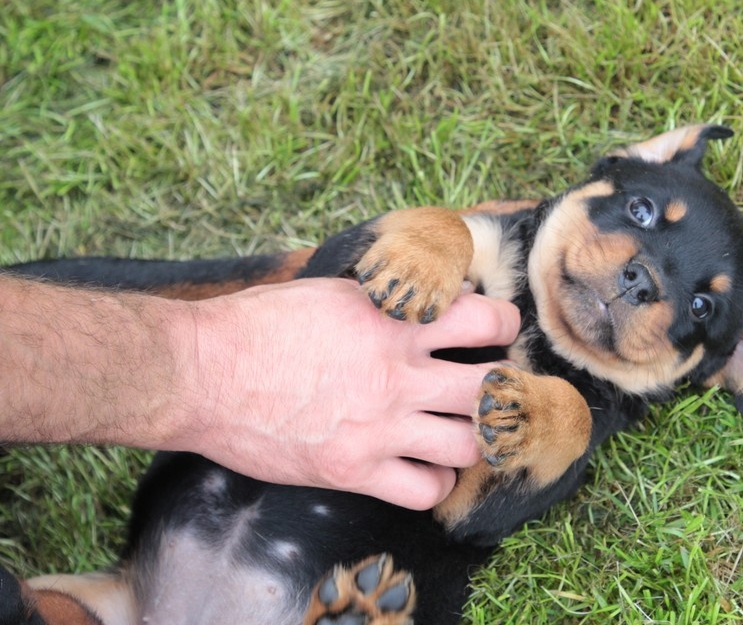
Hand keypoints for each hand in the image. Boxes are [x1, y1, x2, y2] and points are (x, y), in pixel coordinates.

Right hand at [169, 278, 519, 509]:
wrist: (201, 375)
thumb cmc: (259, 325)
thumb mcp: (334, 291)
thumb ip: (391, 298)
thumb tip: (439, 296)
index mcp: (393, 322)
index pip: (485, 320)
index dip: (501, 325)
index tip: (495, 330)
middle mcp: (397, 375)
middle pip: (491, 388)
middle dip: (502, 386)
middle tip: (492, 385)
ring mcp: (379, 427)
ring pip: (469, 444)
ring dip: (472, 436)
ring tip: (459, 427)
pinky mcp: (354, 470)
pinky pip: (425, 490)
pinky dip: (434, 481)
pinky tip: (423, 465)